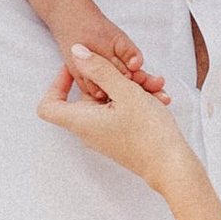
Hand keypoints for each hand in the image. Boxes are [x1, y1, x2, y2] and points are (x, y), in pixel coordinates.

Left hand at [37, 46, 200, 186]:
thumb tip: (77, 53)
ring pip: (108, 101)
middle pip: (85, 96)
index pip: (48, 105)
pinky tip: (157, 96)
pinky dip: (134, 100)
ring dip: (127, 88)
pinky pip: (120, 111)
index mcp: (81, 121)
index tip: (78, 69)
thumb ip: (100, 69)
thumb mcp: (125, 91)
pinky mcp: (118, 136)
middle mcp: (88, 130)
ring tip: (151, 84)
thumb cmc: (149, 134)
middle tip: (129, 72)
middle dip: (108, 79)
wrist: (171, 167)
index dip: (58, 83)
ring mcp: (104, 134)